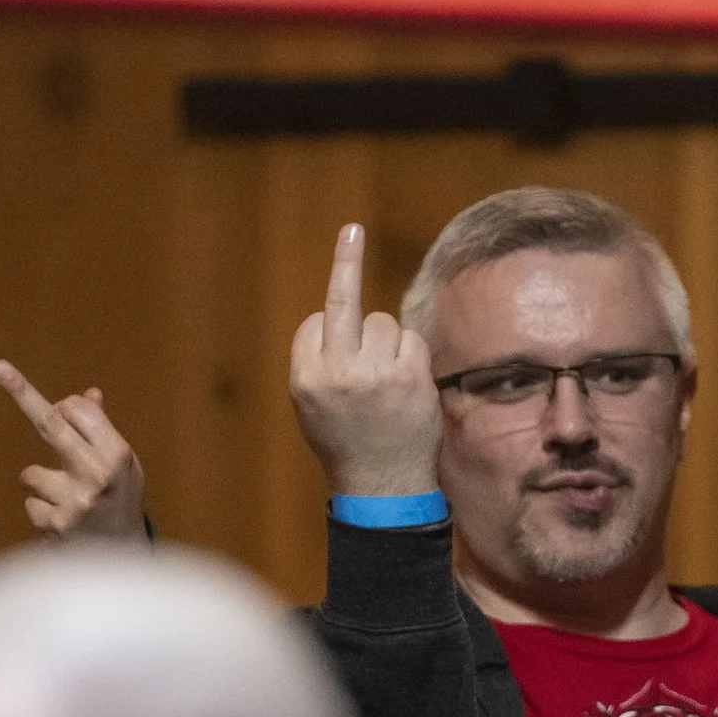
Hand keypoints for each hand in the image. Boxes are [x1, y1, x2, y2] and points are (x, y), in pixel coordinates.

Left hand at [0, 361, 146, 540]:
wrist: (125, 558)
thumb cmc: (123, 503)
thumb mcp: (125, 466)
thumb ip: (102, 433)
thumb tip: (88, 396)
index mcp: (118, 455)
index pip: (77, 412)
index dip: (66, 406)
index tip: (48, 393)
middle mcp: (96, 473)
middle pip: (50, 424)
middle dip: (22, 394)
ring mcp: (73, 500)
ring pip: (31, 474)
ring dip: (42, 484)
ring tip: (68, 501)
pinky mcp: (53, 524)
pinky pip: (30, 502)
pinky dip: (42, 509)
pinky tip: (63, 521)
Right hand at [288, 224, 441, 496]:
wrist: (382, 485)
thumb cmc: (347, 442)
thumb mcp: (313, 404)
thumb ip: (322, 362)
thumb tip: (337, 318)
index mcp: (306, 377)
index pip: (316, 322)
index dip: (329, 325)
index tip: (336, 285)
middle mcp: (337, 370)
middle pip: (345, 304)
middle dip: (346, 262)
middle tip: (351, 231)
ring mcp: (376, 372)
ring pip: (382, 323)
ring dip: (387, 342)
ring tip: (387, 382)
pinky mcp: (411, 376)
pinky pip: (411, 340)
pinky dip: (411, 354)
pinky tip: (407, 383)